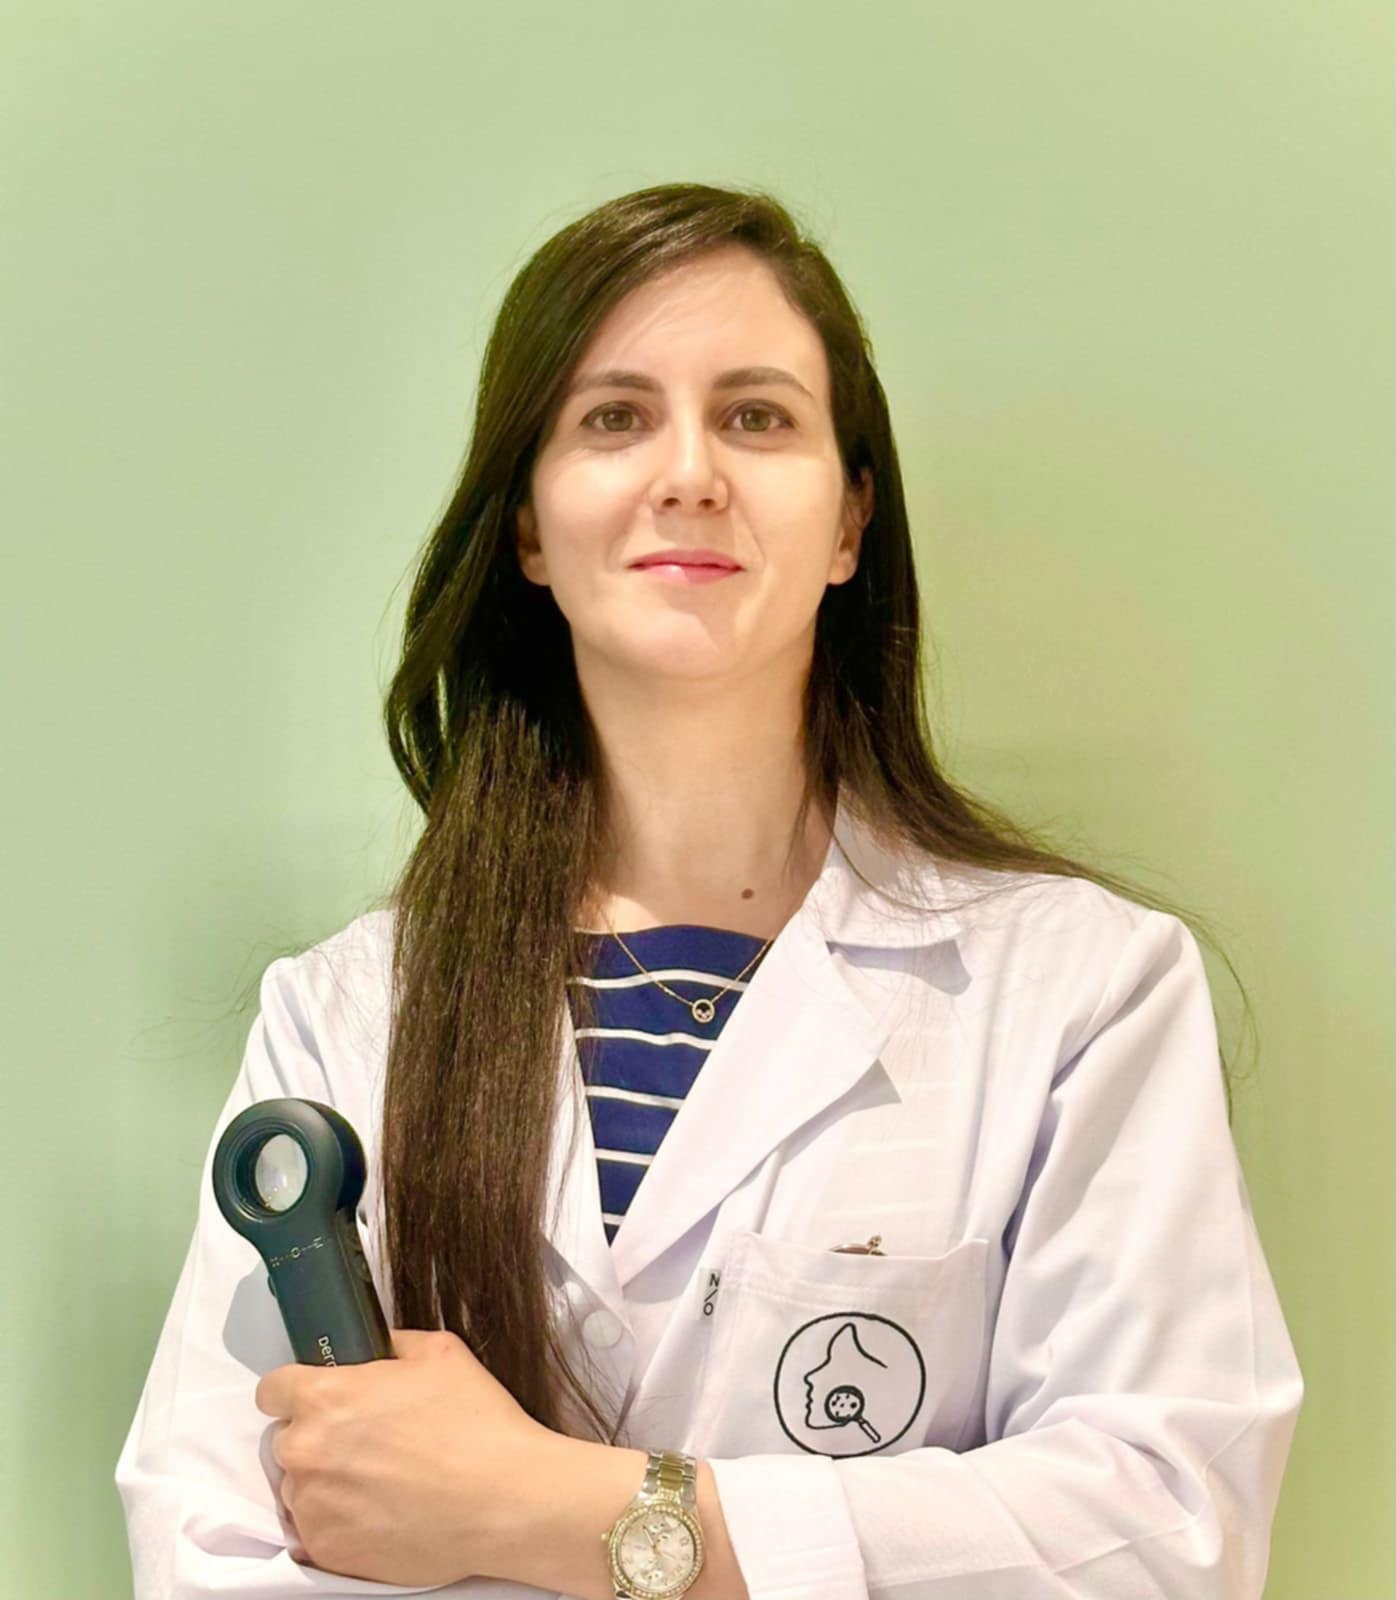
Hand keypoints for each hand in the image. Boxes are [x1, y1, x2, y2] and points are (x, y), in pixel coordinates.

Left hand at [254, 1327, 553, 1585]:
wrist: (504, 1500)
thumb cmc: (475, 1422)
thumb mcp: (439, 1352)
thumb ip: (390, 1343)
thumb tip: (374, 1350)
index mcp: (325, 1396)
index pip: (271, 1389)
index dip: (297, 1389)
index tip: (320, 1397)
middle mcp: (306, 1452)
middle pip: (287, 1440)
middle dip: (319, 1437)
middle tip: (367, 1441)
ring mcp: (312, 1507)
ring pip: (301, 1487)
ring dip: (328, 1482)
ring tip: (382, 1481)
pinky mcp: (327, 1551)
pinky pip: (317, 1530)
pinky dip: (341, 1521)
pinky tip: (384, 1510)